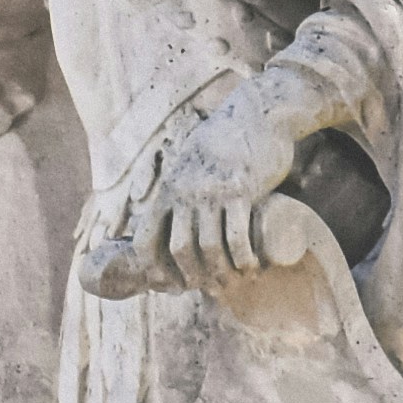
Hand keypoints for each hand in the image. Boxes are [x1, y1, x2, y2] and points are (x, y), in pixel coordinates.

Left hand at [131, 63, 341, 286]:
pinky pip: (237, 236)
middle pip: (178, 250)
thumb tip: (170, 226)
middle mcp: (184, 192)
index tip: (171, 285)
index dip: (154, 270)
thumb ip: (179, 192)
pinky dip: (243, 259)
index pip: (145, 240)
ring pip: (209, 248)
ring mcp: (211, 190)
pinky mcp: (240, 189)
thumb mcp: (190, 165)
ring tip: (235, 281)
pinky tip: (252, 267)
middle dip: (193, 277)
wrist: (257, 114)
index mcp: (168, 189)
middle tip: (211, 288)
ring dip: (222, 273)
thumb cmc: (225, 146)